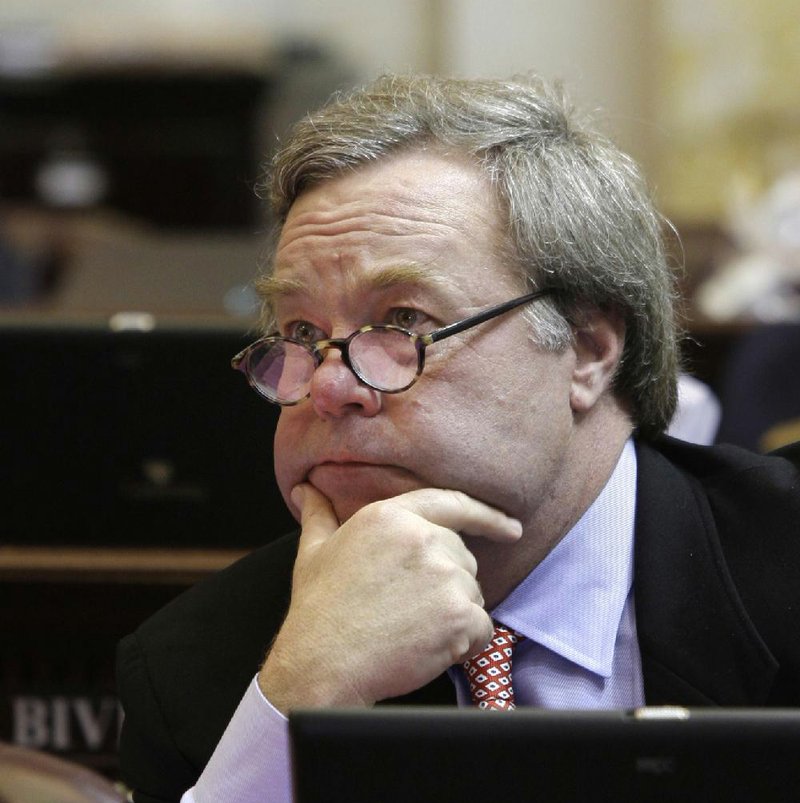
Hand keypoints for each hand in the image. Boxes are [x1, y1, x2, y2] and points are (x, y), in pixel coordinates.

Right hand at [258, 483, 521, 711]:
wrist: (323, 663)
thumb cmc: (319, 609)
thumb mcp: (314, 551)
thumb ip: (319, 515)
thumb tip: (306, 489)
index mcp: (391, 516)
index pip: (452, 503)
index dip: (487, 516)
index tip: (511, 527)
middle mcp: (423, 537)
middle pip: (463, 557)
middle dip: (448, 583)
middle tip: (410, 609)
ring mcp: (444, 575)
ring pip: (473, 593)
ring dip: (454, 614)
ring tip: (412, 629)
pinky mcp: (458, 614)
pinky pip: (481, 627)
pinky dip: (465, 643)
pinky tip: (430, 648)